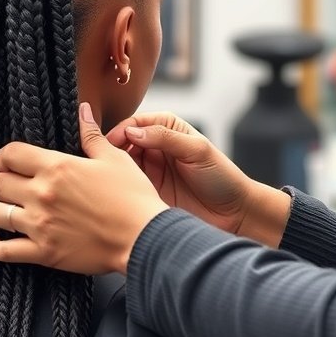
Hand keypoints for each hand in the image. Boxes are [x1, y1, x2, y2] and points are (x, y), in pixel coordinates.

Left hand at [0, 103, 167, 274]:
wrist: (144, 237)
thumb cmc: (133, 197)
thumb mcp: (114, 159)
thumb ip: (91, 135)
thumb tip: (83, 110)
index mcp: (57, 167)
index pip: (9, 154)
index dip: (4, 157)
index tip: (7, 162)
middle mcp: (42, 194)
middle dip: (0, 182)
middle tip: (11, 186)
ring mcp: (40, 225)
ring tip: (4, 210)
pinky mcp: (44, 252)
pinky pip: (3, 251)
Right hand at [106, 112, 251, 234]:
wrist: (233, 212)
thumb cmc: (221, 177)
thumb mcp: (197, 150)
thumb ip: (165, 137)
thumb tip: (133, 131)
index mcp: (168, 128)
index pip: (136, 123)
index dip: (121, 131)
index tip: (110, 142)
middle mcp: (156, 146)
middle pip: (124, 142)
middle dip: (112, 149)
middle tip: (102, 160)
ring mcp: (151, 169)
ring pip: (122, 163)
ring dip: (113, 167)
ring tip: (105, 175)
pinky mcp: (148, 190)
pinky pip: (127, 183)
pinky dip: (119, 184)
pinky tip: (113, 189)